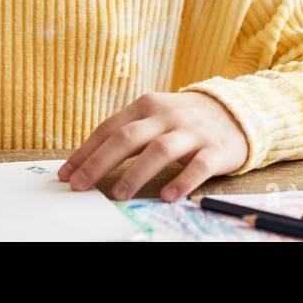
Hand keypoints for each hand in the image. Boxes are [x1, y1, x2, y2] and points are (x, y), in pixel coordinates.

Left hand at [56, 91, 249, 201]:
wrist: (236, 112)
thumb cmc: (184, 121)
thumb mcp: (155, 118)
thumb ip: (128, 134)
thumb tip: (88, 163)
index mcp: (146, 106)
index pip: (109, 128)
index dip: (86, 152)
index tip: (66, 174)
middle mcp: (167, 115)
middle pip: (128, 137)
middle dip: (100, 162)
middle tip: (80, 185)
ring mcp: (192, 131)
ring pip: (160, 150)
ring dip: (136, 173)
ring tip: (119, 195)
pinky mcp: (216, 149)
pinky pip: (198, 166)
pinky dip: (182, 181)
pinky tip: (167, 196)